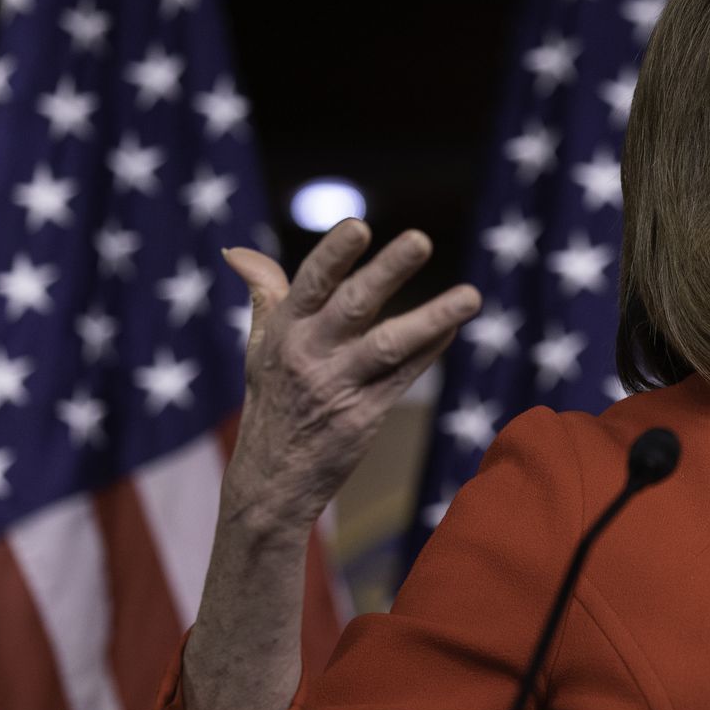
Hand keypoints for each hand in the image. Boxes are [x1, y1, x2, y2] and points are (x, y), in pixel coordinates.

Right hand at [219, 219, 480, 535]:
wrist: (270, 482)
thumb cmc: (271, 402)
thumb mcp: (259, 346)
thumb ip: (263, 293)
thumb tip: (238, 249)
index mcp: (284, 331)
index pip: (310, 283)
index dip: (334, 254)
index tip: (359, 226)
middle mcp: (309, 355)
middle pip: (353, 306)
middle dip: (387, 271)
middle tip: (421, 239)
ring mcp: (338, 386)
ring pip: (389, 344)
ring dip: (431, 318)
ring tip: (471, 296)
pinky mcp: (364, 417)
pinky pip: (404, 376)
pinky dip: (430, 349)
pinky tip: (453, 327)